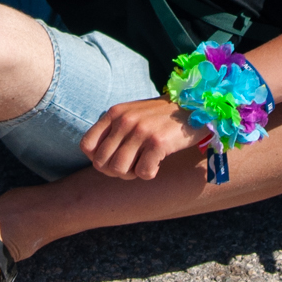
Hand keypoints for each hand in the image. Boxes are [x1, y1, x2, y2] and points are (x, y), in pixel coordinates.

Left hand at [81, 96, 207, 179]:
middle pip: (101, 163)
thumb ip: (113, 131)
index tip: (114, 159)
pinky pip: (143, 173)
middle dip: (115, 171)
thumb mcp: (131, 115)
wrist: (193, 107)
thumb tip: (97, 161)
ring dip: (132, 174)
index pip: (87, 146)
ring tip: (144, 164)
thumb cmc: (159, 117)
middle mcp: (124, 120)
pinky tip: (158, 162)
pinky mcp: (158, 142)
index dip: (97, 159)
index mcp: (114, 113)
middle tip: (132, 166)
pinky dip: (150, 173)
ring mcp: (140, 131)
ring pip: (119, 170)